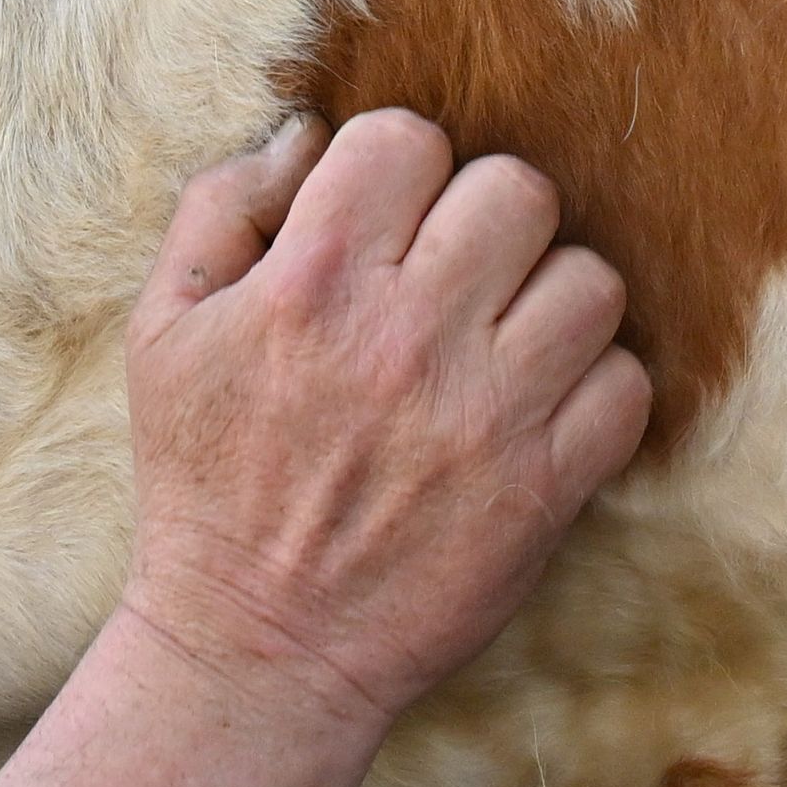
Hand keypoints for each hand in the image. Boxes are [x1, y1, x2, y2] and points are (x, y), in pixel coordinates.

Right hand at [108, 112, 649, 741]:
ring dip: (549, 301)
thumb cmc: (204, 483)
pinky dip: (594, 389)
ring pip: (589, 280)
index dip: (398, 170)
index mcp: (312, 283)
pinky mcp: (545, 489)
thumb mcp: (161, 334)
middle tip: (453, 278)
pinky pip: (625, 385)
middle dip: (485, 222)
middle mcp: (407, 336)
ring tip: (503, 342)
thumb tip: (308, 135)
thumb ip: (222, 210)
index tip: (385, 224)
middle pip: (517, 190)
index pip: (407, 139)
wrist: (256, 650)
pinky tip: (538, 409)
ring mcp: (487, 414)